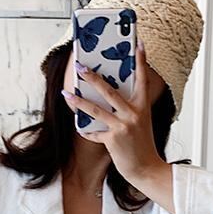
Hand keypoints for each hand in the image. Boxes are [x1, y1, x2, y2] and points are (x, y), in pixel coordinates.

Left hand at [65, 40, 170, 203]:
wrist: (146, 169)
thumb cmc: (141, 144)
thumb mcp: (139, 122)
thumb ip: (127, 109)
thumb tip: (105, 97)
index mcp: (142, 107)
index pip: (142, 79)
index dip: (141, 62)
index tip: (138, 44)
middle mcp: (134, 114)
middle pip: (110, 91)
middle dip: (92, 78)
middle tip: (80, 66)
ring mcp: (123, 126)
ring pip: (96, 110)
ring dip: (78, 102)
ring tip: (66, 94)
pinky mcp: (113, 140)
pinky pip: (94, 132)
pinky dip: (86, 131)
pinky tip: (80, 128)